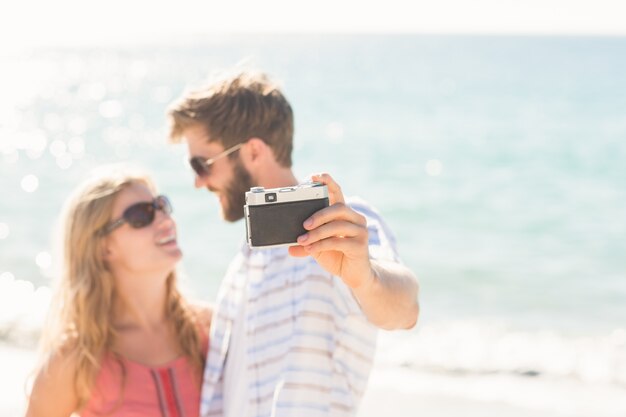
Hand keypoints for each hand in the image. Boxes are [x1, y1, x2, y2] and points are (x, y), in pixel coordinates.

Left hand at [288, 173, 374, 289]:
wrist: (354, 276)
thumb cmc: (336, 256)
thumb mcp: (317, 247)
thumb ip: (306, 243)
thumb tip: (289, 247)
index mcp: (344, 214)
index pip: (338, 193)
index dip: (328, 182)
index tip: (315, 176)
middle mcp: (355, 219)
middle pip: (338, 208)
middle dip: (319, 214)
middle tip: (304, 224)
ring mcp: (360, 231)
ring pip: (337, 225)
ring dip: (317, 233)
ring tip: (302, 240)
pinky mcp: (360, 245)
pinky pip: (338, 241)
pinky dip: (321, 245)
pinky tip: (310, 250)